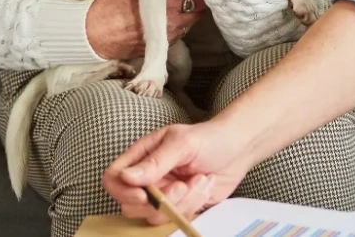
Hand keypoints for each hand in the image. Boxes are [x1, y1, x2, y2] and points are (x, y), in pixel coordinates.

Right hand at [86, 0, 209, 60]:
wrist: (92, 37)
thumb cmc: (107, 8)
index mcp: (168, 6)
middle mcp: (172, 24)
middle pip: (196, 14)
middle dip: (197, 4)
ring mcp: (166, 38)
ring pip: (187, 26)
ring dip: (187, 16)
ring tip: (184, 4)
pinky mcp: (158, 47)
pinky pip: (176, 36)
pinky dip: (177, 27)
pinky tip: (170, 19)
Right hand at [103, 120, 253, 224]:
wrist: (239, 148)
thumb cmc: (210, 138)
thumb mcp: (183, 143)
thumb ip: (155, 161)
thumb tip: (126, 177)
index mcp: (143, 156)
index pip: (114, 178)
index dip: (123, 191)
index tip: (144, 194)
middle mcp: (150, 177)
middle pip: (132, 204)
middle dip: (161, 200)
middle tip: (183, 185)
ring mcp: (164, 193)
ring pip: (156, 215)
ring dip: (183, 200)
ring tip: (201, 179)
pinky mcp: (181, 205)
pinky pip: (177, 217)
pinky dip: (194, 204)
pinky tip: (206, 184)